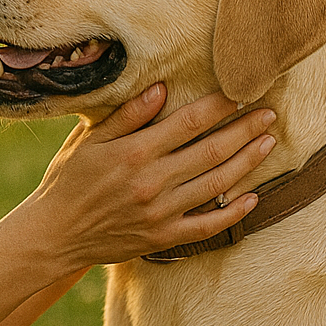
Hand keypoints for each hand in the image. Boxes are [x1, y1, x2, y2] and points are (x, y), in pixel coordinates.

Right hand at [9, 85, 275, 272]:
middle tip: (271, 113)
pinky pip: (208, 226)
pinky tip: (253, 198)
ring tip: (269, 143)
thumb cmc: (68, 181)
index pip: (189, 121)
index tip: (242, 91)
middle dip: (245, 130)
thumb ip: (127, 115)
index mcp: (134, 152)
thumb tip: (161, 88)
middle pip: (212, 150)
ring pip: (217, 184)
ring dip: (247, 163)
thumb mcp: (89, 140)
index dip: (220, 106)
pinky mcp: (164, 237)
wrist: (54, 234)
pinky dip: (233, 213)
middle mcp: (152, 181)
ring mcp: (161, 212)